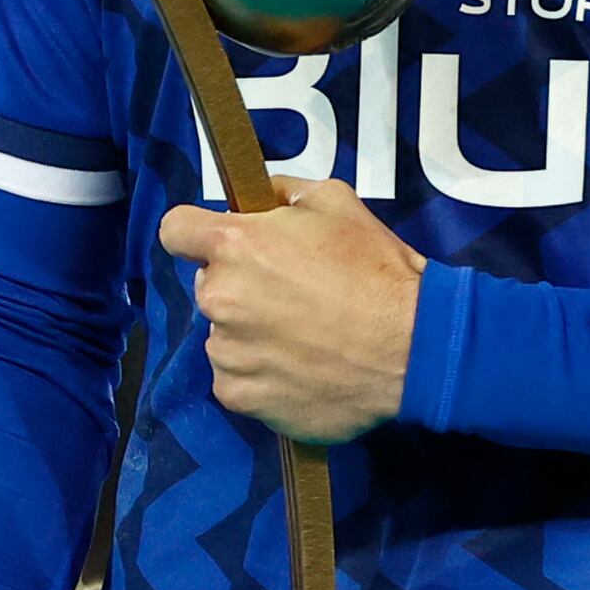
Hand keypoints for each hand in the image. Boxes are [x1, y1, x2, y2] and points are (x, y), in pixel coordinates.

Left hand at [157, 175, 422, 442]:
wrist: (415, 348)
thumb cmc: (377, 271)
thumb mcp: (336, 203)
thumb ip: (281, 192)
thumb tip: (256, 197)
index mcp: (235, 244)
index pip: (175, 229)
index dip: (195, 234)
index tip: (217, 244)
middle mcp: (220, 297)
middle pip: (209, 286)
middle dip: (240, 286)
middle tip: (292, 296)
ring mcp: (227, 352)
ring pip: (223, 335)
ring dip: (250, 334)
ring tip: (304, 338)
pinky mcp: (240, 396)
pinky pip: (236, 379)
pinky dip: (260, 376)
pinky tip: (302, 369)